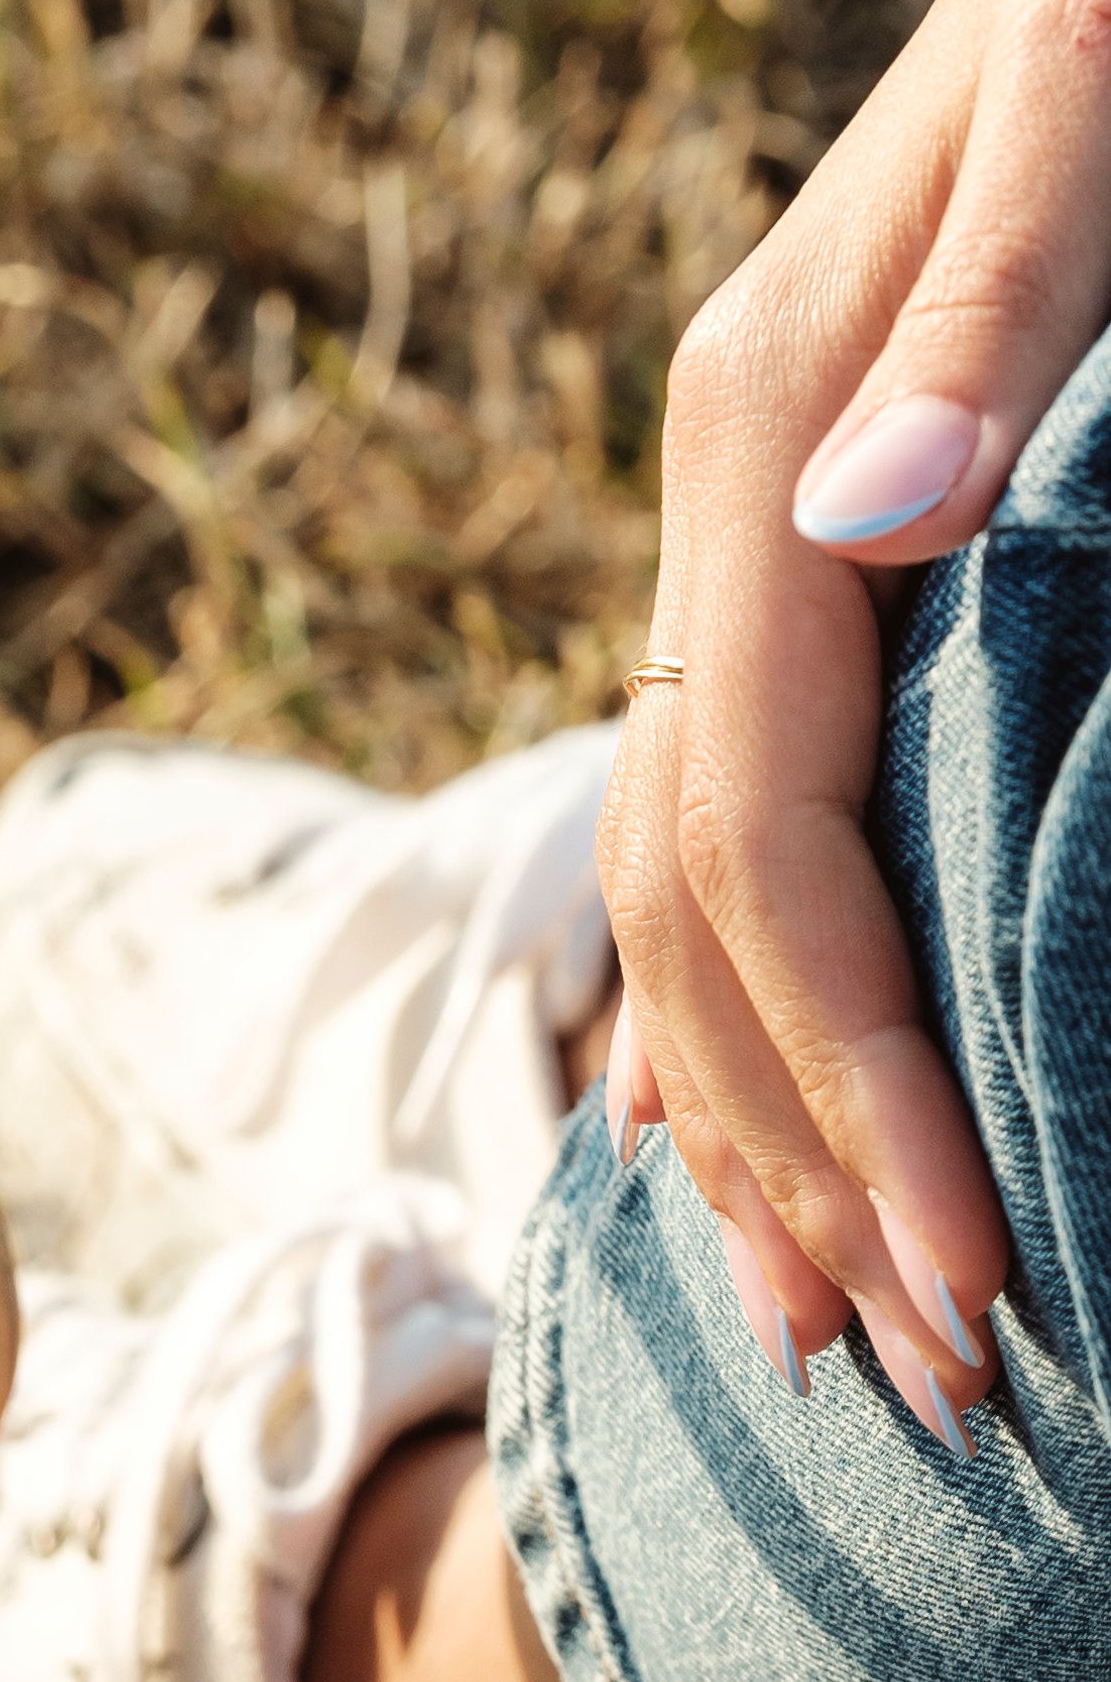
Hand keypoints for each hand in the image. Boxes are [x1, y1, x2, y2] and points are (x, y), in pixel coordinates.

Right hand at [608, 0, 1110, 1414]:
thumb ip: (1005, 303)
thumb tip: (866, 527)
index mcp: (759, 435)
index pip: (762, 846)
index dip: (852, 1078)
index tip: (976, 1265)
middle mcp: (720, 507)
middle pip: (695, 924)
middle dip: (811, 1169)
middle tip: (942, 1378)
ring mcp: (740, 535)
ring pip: (675, 910)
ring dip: (754, 1144)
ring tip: (844, 1333)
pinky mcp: (797, 551)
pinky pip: (706, 843)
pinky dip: (712, 1024)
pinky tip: (718, 1157)